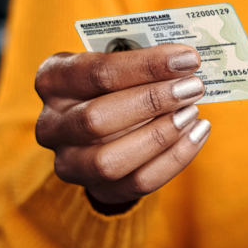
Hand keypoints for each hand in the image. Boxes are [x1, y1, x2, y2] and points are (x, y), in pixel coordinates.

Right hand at [34, 44, 210, 208]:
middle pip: (96, 118)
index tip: (188, 58)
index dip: (146, 66)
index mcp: (53, 79)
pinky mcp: (97, 189)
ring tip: (192, 112)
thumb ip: (143, 61)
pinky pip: (138, 182)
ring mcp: (69, 162)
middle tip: (193, 87)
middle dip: (152, 101)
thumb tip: (186, 63)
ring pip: (110, 161)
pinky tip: (197, 133)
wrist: (106, 126)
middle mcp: (50, 124)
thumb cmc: (117, 83)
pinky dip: (174, 159)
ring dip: (160, 136)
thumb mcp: (120, 62)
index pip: (96, 73)